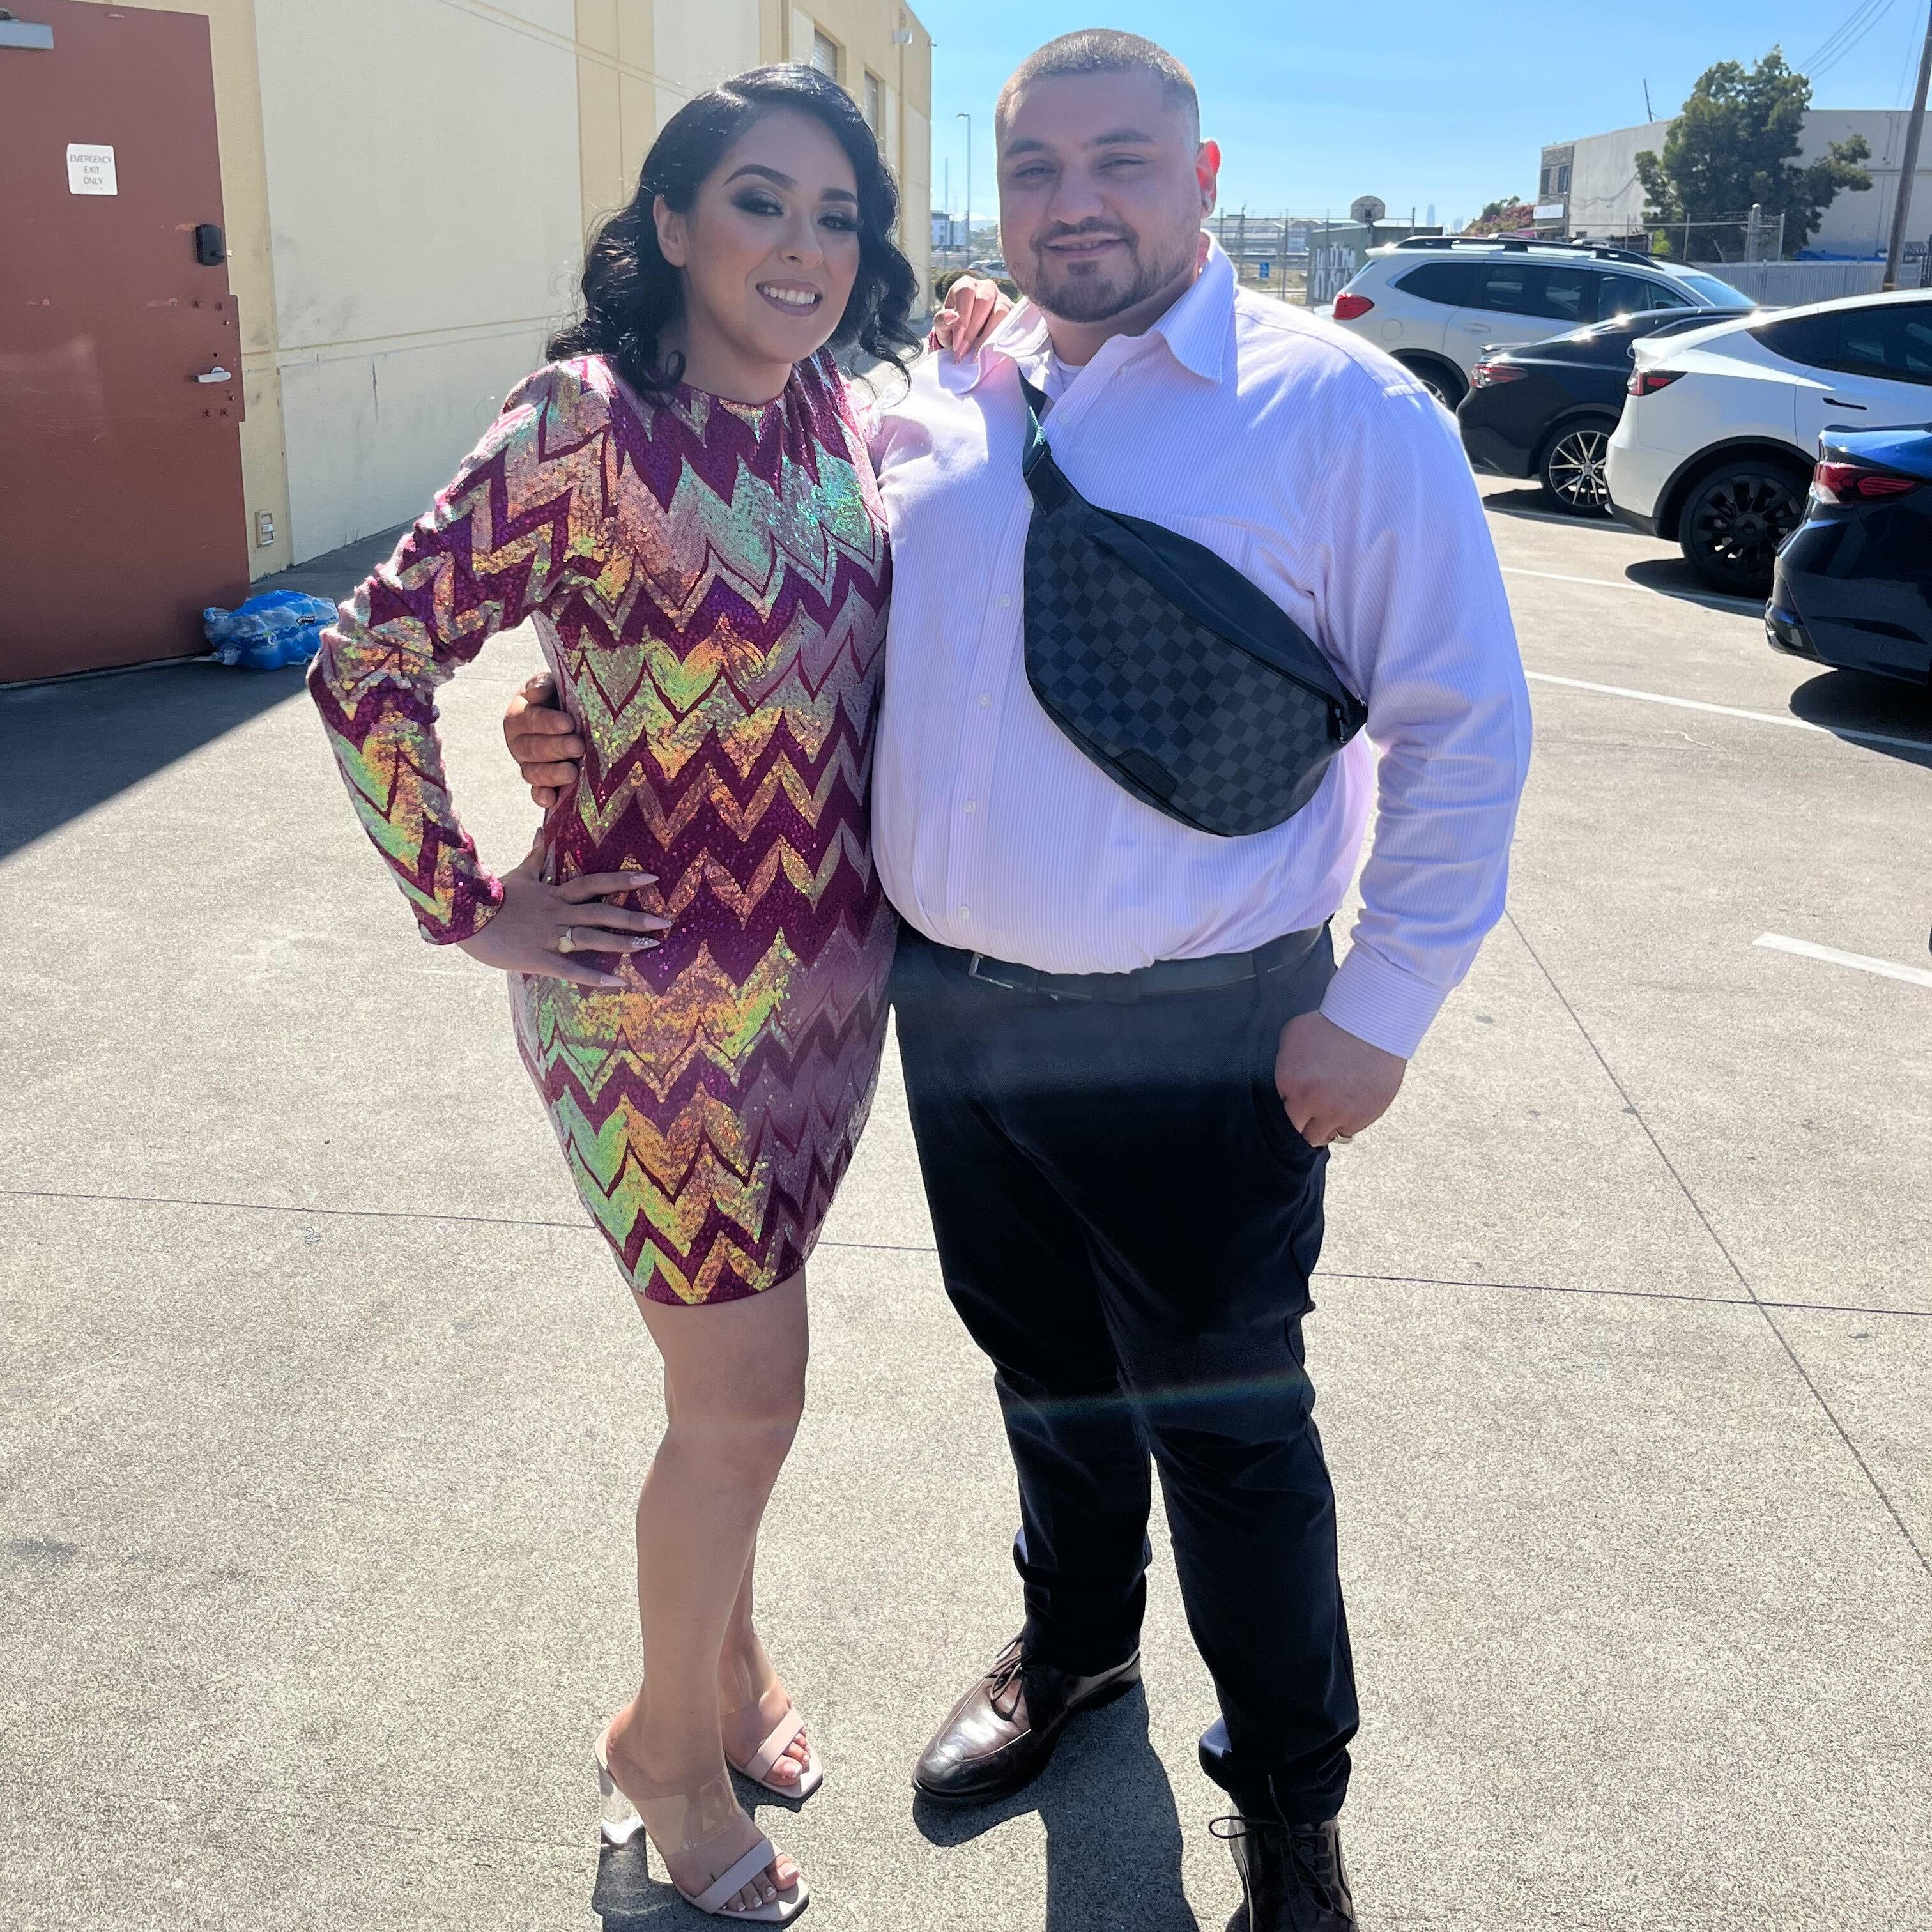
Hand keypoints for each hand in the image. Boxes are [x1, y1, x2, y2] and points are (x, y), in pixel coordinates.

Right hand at [456, 850, 667, 988]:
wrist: (461, 918)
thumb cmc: (491, 898)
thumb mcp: (518, 875)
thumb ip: (537, 857)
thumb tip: (543, 831)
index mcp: (555, 894)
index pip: (595, 884)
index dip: (623, 881)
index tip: (651, 879)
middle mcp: (557, 913)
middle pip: (603, 913)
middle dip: (636, 917)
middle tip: (666, 921)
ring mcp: (549, 936)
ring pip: (593, 939)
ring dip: (624, 943)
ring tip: (651, 947)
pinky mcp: (538, 959)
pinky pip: (571, 969)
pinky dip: (595, 977)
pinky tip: (618, 983)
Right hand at [504, 672, 583, 807]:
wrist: (572, 715)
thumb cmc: (561, 697)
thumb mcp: (552, 685)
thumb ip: (543, 685)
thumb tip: (537, 692)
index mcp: (519, 715)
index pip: (529, 719)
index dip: (547, 722)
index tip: (568, 723)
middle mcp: (518, 742)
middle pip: (532, 748)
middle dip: (556, 748)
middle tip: (578, 746)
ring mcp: (528, 764)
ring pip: (533, 772)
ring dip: (551, 774)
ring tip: (572, 772)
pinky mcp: (540, 783)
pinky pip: (536, 793)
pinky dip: (542, 797)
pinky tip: (551, 800)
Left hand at [931, 276, 1011, 355]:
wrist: (966, 339)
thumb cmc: (953, 328)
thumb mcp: (942, 325)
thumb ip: (942, 320)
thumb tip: (951, 317)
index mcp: (966, 286)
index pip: (966, 294)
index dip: (962, 318)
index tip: (957, 343)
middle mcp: (986, 288)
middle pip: (984, 301)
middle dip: (973, 330)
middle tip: (964, 351)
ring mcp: (1002, 299)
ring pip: (1002, 310)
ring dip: (989, 334)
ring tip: (978, 353)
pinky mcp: (1013, 313)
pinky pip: (1012, 322)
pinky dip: (1002, 337)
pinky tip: (992, 350)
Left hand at [1273, 1010, 1406, 1147]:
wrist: (1373, 1024)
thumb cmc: (1332, 1023)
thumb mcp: (1293, 1035)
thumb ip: (1284, 1064)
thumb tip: (1283, 1082)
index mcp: (1290, 1083)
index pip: (1279, 1113)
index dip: (1288, 1107)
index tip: (1294, 1103)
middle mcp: (1313, 1103)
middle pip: (1298, 1134)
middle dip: (1301, 1124)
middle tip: (1308, 1115)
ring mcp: (1339, 1113)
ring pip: (1322, 1137)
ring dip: (1323, 1127)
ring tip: (1330, 1109)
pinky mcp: (1362, 1116)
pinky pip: (1348, 1130)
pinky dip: (1347, 1121)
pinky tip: (1350, 1101)